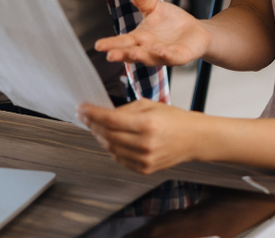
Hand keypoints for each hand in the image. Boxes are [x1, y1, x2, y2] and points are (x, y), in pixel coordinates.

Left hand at [78, 99, 202, 174]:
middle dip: (93, 125)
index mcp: (147, 125)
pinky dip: (112, 148)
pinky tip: (111, 139)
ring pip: (111, 149)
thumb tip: (103, 114)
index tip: (82, 109)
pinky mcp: (144, 169)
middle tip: (85, 116)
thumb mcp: (149, 105)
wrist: (192, 139)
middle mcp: (145, 144)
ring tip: (97, 126)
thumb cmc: (173, 119)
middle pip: (108, 136)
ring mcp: (144, 160)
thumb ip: (125, 110)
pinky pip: (120, 159)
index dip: (92, 114)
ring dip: (100, 137)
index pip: (110, 120)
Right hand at [94, 0, 210, 66]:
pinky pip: (172, 57)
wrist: (194, 31)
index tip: (98, 45)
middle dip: (122, 55)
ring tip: (133, 52)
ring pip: (151, 58)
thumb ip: (143, 1)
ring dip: (142, 56)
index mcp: (140, 38)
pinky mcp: (180, 57)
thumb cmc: (171, 21)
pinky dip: (166, 55)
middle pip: (133, 54)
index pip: (123, 42)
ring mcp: (164, 55)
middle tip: (110, 55)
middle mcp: (149, 49)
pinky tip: (162, 51)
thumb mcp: (155, 8)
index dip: (111, 44)